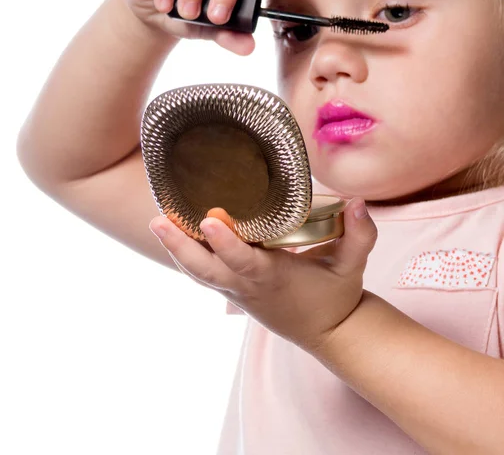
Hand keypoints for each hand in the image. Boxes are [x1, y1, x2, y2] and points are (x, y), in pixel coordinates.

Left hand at [149, 199, 377, 353]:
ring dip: (177, 249)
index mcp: (273, 278)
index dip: (226, 243)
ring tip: (158, 222)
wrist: (327, 334)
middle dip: (180, 246)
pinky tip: (175, 236)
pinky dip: (187, 256)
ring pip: (199, 273)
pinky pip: (204, 274)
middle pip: (206, 270)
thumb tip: (359, 203)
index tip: (209, 221)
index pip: (244, 261)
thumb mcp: (353, 267)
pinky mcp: (234, 290)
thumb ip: (360, 235)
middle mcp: (248, 285)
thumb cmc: (336, 297)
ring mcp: (237, 290)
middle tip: (157, 220)